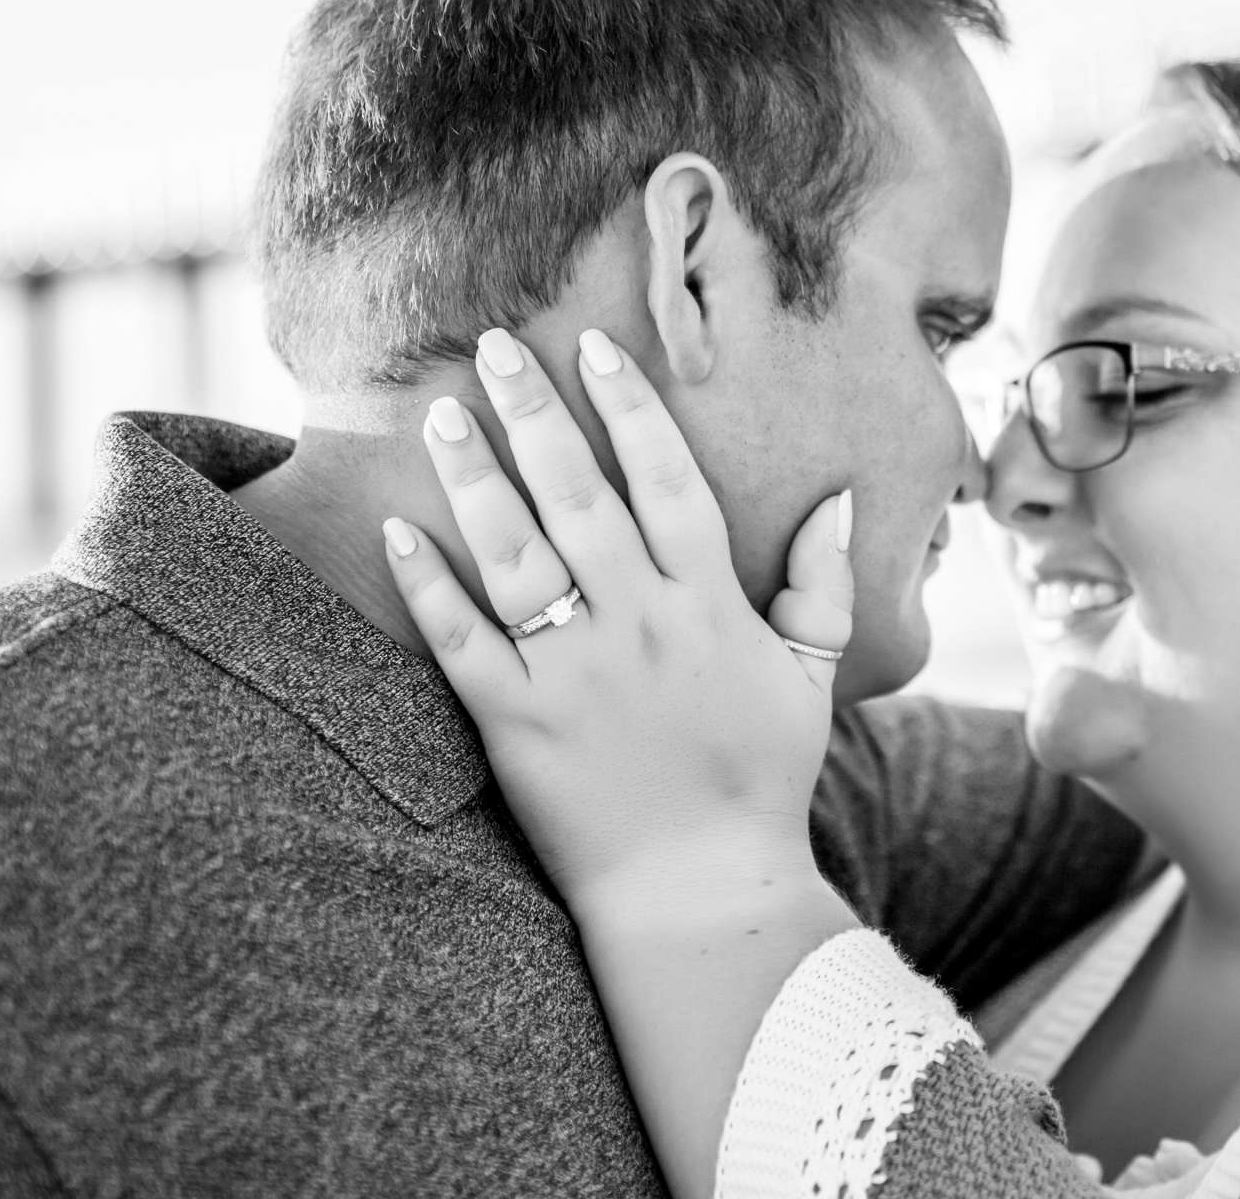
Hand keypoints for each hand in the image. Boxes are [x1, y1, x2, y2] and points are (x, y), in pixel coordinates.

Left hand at [381, 325, 854, 919]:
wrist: (703, 894)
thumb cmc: (760, 780)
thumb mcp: (811, 676)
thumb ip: (824, 584)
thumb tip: (840, 496)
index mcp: (708, 605)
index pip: (666, 479)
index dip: (631, 407)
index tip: (597, 346)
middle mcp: (638, 625)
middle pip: (578, 494)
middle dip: (536, 411)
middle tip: (495, 345)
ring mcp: (572, 673)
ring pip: (513, 552)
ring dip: (475, 476)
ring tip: (443, 414)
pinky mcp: (515, 724)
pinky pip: (460, 642)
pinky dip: (427, 585)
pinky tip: (399, 529)